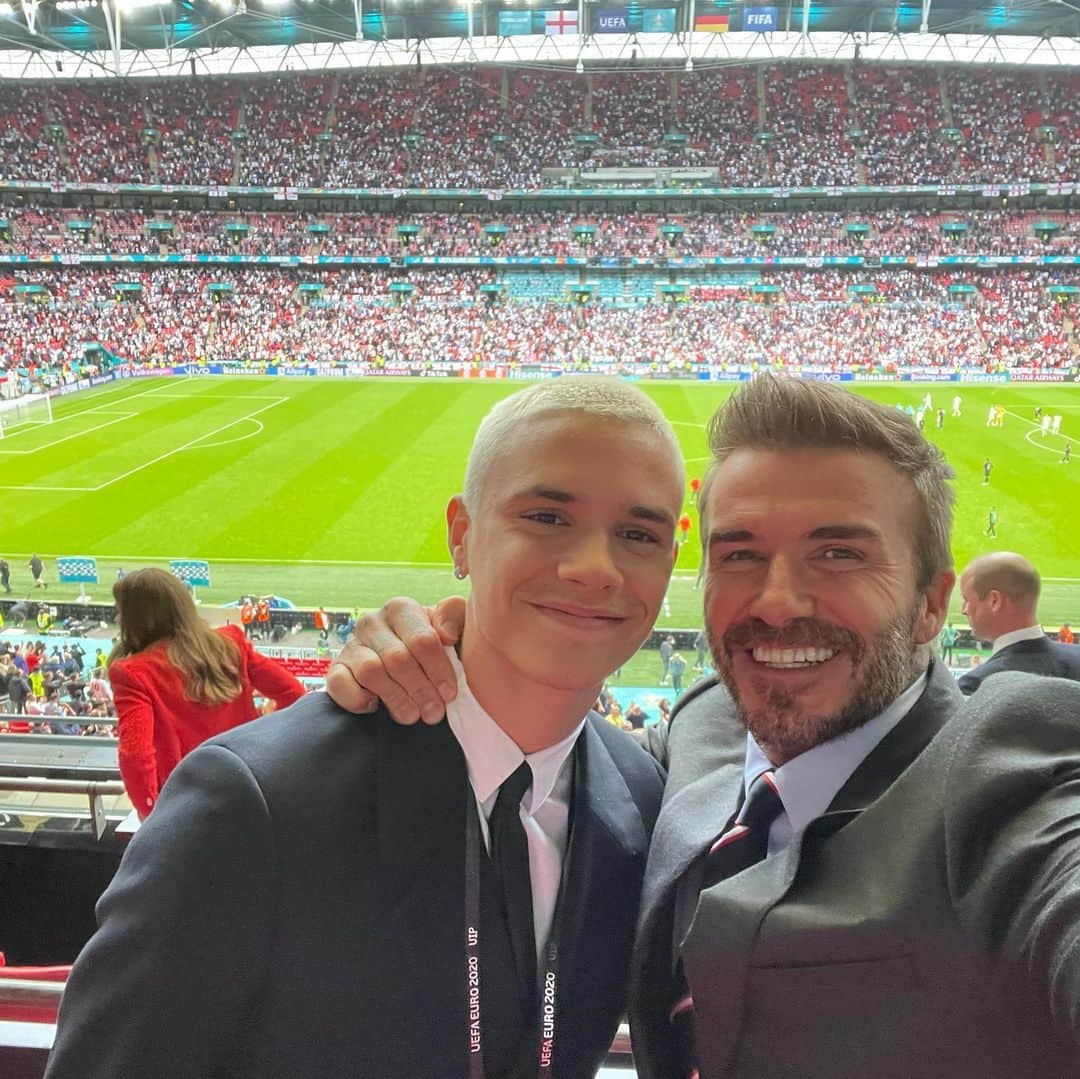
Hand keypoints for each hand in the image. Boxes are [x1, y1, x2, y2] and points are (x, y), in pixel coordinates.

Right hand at [325, 596, 465, 723]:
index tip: (450, 693)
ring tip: (413, 716)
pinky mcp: (336, 668)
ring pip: (371, 672)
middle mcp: (372, 622)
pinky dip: (357, 699)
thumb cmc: (433, 644)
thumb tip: (446, 634)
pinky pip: (339, 684)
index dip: (439, 671)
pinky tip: (376, 706)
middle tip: (435, 713)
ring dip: (396, 699)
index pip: (422, 640)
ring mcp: (351, 644)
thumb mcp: (451, 626)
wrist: (403, 661)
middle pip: (398, 659)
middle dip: (420, 690)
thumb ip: (455, 616)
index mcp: (401, 609)